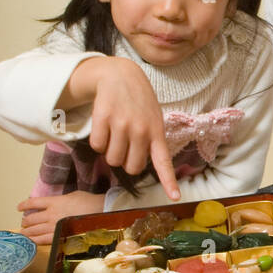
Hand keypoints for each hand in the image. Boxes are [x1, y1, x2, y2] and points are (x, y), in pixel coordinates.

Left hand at [17, 191, 105, 244]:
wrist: (100, 212)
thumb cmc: (89, 202)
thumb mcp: (72, 195)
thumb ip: (60, 200)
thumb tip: (54, 204)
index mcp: (54, 202)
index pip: (33, 203)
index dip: (24, 205)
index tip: (19, 207)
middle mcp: (51, 214)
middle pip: (31, 219)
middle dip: (25, 222)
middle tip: (24, 224)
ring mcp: (54, 226)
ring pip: (34, 230)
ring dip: (27, 232)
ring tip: (24, 233)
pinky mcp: (59, 235)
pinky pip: (43, 240)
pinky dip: (35, 241)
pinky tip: (32, 241)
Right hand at [70, 57, 178, 198]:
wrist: (120, 74)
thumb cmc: (138, 102)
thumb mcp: (153, 118)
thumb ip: (151, 141)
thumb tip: (137, 167)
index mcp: (157, 132)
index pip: (164, 161)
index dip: (169, 182)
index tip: (175, 197)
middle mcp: (141, 130)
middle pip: (130, 167)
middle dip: (125, 161)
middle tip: (125, 145)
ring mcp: (122, 124)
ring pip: (112, 159)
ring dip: (110, 151)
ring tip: (115, 132)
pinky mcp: (103, 118)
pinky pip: (97, 146)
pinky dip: (98, 141)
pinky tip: (104, 126)